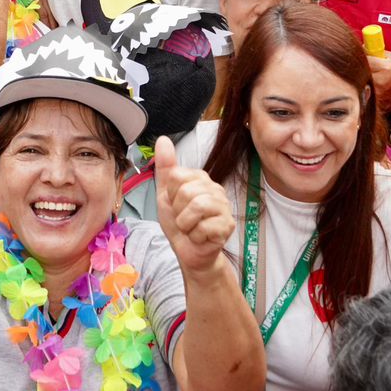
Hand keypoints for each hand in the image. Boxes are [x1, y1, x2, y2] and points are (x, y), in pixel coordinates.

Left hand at [153, 135, 233, 273]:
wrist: (188, 251)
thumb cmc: (179, 222)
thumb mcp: (165, 194)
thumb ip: (165, 167)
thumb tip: (163, 139)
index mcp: (200, 178)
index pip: (176, 176)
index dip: (170, 195)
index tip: (176, 205)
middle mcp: (215, 188)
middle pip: (185, 191)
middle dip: (178, 211)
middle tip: (184, 219)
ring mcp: (224, 206)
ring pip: (196, 207)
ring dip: (186, 224)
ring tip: (191, 227)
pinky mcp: (227, 225)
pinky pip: (203, 227)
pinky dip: (195, 236)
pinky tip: (201, 237)